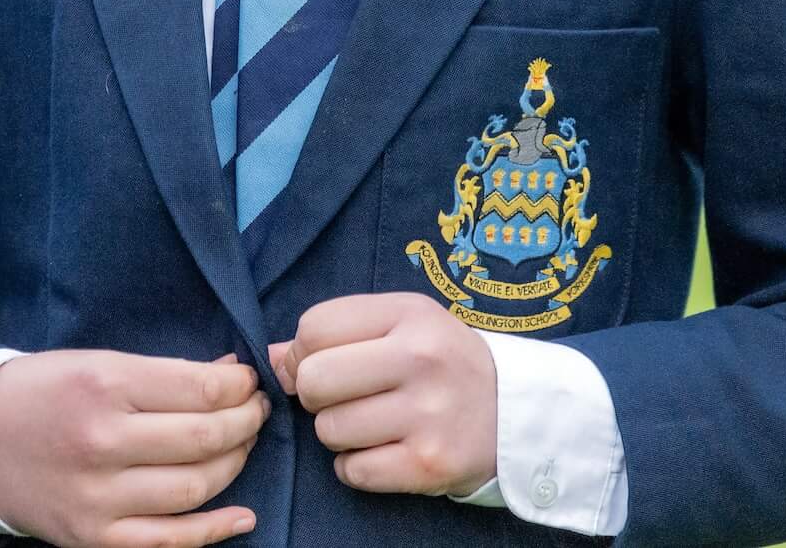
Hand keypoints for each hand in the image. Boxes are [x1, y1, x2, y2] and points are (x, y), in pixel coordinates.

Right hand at [0, 348, 267, 547]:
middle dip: (244, 423)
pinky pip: (168, 541)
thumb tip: (229, 373)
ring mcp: (97, 496)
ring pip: (194, 489)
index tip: (249, 382)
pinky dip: (214, 530)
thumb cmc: (39, 392)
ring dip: (234, 466)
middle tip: (254, 411)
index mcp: (103, 385)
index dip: (239, 387)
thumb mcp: (94, 363)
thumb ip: (162, 372)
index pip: (199, 389)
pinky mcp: (92, 536)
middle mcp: (101, 442)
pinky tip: (242, 516)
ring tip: (241, 446)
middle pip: (204, 439)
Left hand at [269, 292, 496, 498]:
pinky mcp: (429, 464)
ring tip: (372, 423)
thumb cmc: (442, 361)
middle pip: (314, 380)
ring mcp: (428, 415)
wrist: (515, 411)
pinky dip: (356, 467)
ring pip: (329, 430)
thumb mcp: (401, 324)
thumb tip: (270, 357)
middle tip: (343, 398)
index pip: (315, 327)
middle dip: (315, 396)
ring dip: (338, 433)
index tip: (322, 363)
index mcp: (409, 314)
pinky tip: (382, 451)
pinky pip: (354, 471)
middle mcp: (420, 359)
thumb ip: (337, 331)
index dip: (303, 351)